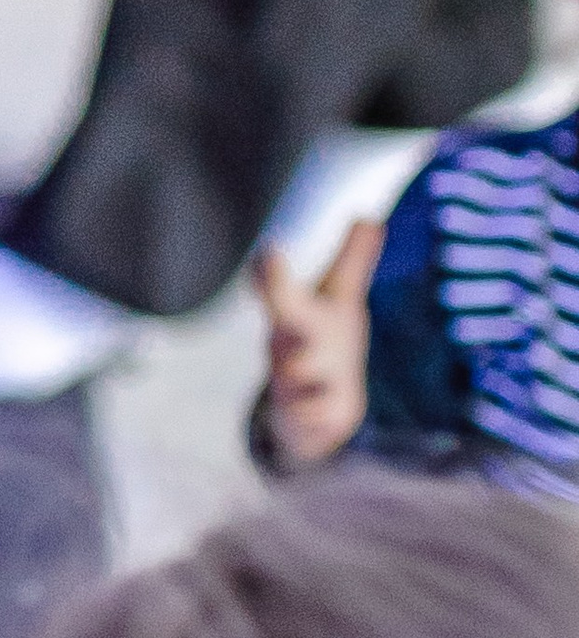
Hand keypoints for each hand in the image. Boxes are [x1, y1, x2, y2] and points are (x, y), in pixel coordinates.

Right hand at [253, 220, 380, 466]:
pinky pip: (310, 419)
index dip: (271, 273)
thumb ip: (353, 260)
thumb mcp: (338, 298)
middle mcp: (288, 347)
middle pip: (281, 334)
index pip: (279, 290)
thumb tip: (371, 217)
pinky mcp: (306, 417)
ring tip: (312, 372)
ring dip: (302, 376)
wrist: (312, 407)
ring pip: (293, 380)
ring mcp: (293, 384)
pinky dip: (316, 418)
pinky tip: (328, 420)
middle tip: (283, 316)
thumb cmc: (323, 340)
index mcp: (294, 316)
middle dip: (284, 323)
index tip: (267, 252)